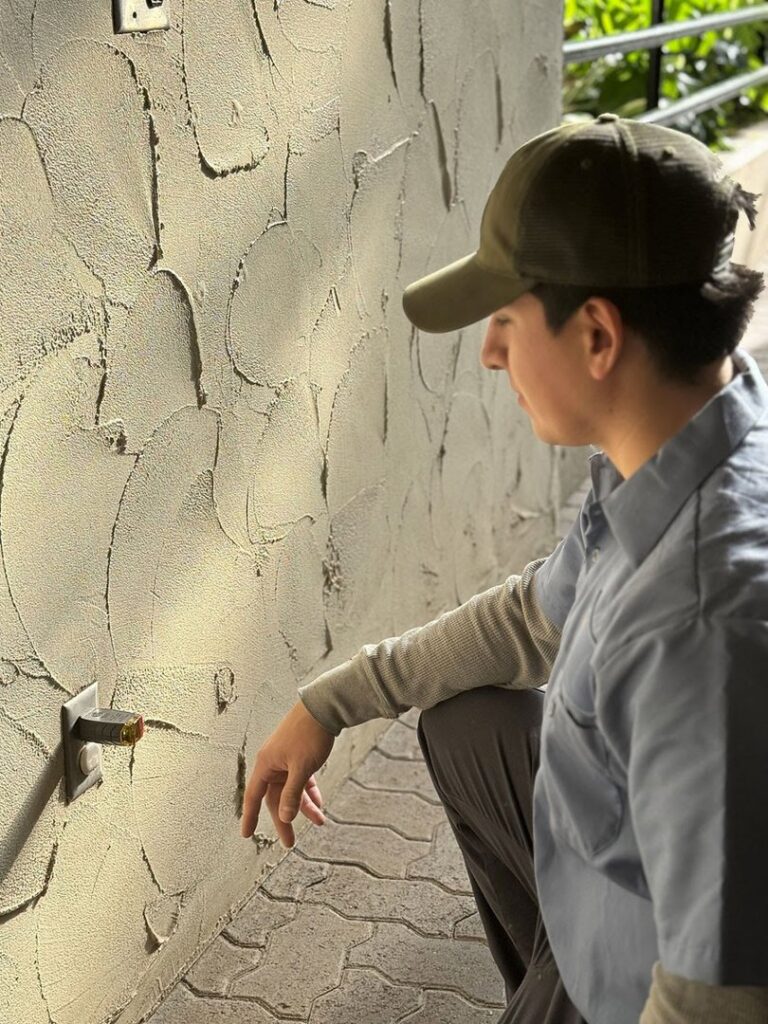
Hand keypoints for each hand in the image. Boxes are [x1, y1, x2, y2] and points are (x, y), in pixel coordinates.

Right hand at [240, 699, 335, 848]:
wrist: (324, 706)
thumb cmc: (309, 734)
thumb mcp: (302, 768)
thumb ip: (292, 794)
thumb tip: (285, 816)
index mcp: (266, 764)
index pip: (254, 797)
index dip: (250, 817)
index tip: (246, 834)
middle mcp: (273, 763)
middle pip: (275, 798)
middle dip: (285, 819)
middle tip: (290, 842)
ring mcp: (286, 759)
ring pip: (291, 789)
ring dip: (304, 806)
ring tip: (320, 821)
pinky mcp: (299, 755)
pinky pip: (301, 780)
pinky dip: (309, 791)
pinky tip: (320, 803)